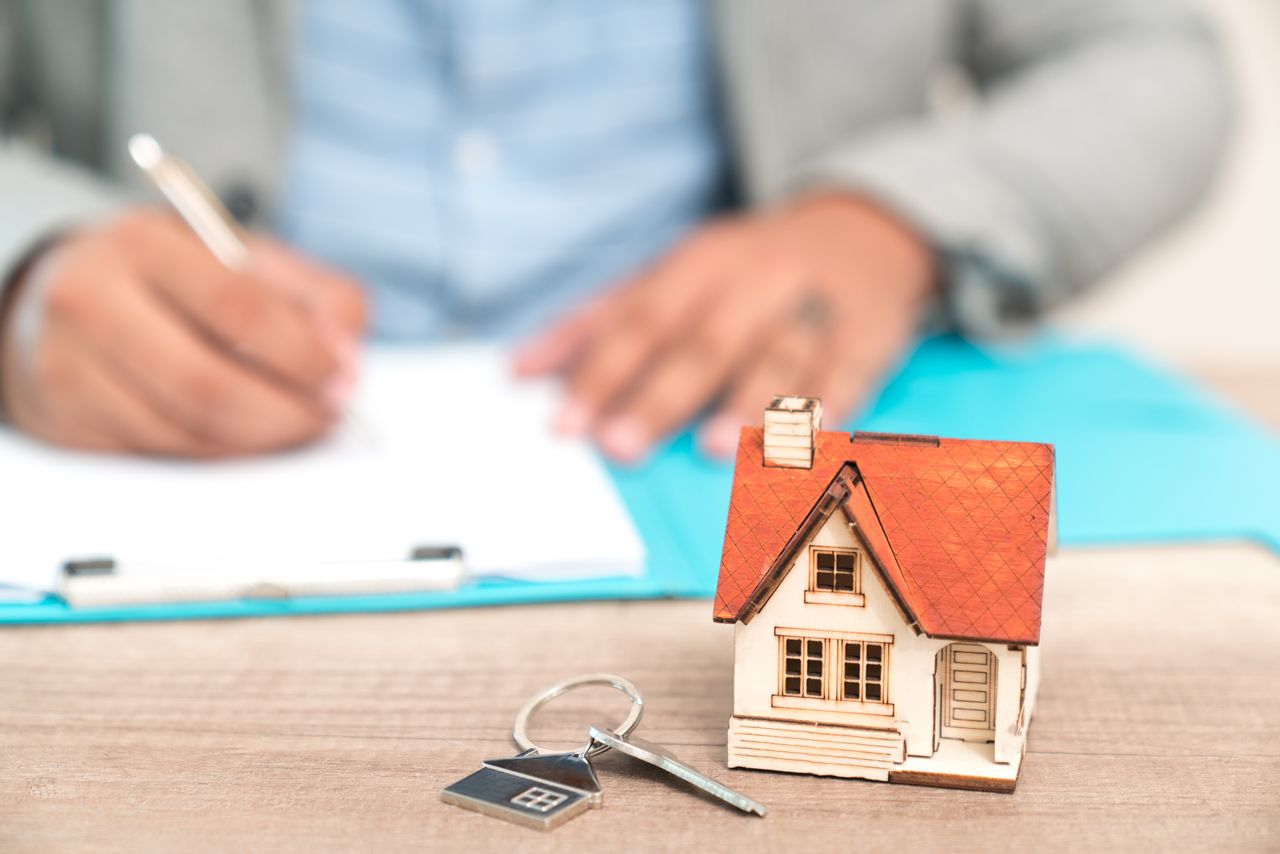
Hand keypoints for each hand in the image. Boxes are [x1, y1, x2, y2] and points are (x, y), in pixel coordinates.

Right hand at [0, 209, 366, 456]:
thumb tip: (345, 356)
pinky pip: (162, 456)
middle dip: (285, 413)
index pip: (238, 308)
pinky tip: (242, 435)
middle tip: (325, 416)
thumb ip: (316, 295)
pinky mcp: (67, 422)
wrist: (72, 296)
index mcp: (143, 244)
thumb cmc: (178, 280)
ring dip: (257, 441)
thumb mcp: (248, 260)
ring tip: (292, 424)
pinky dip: (218, 454)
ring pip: (186, 433)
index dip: (303, 354)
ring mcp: (68, 367)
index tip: (341, 379)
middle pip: (207, 385)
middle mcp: (91, 301)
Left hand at [515, 193, 935, 461]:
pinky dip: (831, 407)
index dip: (601, 372)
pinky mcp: (870, 330)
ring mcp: (816, 303)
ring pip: (778, 354)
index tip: (564, 424)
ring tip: (708, 448)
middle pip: (703, 341)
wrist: (865, 229)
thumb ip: (600, 320)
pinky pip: (851, 371)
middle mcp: (756, 278)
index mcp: (700, 263)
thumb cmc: (748, 267)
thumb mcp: (675, 274)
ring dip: (743, 402)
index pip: (641, 320)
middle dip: (659, 395)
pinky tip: (808, 440)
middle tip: (619, 447)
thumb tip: (519, 370)